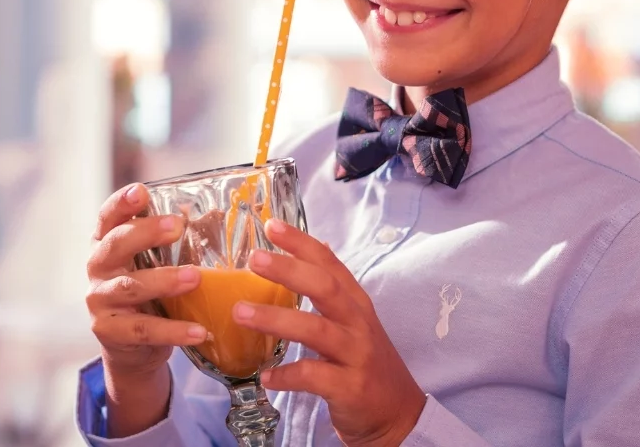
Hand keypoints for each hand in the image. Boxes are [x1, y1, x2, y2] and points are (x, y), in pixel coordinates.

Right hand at [86, 183, 206, 435]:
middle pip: (116, 244)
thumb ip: (172, 242)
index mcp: (106, 244)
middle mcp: (98, 268)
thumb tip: (218, 213)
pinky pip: (145, 329)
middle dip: (146, 232)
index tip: (141, 191)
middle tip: (177, 226)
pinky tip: (200, 330)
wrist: (132, 347)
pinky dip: (174, 331)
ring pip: (131, 287)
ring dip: (164, 280)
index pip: (108, 217)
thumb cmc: (149, 293)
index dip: (121, 203)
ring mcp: (101, 300)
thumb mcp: (154, 263)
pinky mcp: (110, 331)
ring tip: (195, 278)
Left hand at [236, 219, 425, 446]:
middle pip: (325, 288)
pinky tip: (266, 376)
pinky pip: (314, 377)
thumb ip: (334, 290)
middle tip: (253, 259)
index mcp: (356, 304)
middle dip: (288, 270)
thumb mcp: (354, 322)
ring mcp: (356, 355)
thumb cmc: (366, 362)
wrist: (398, 414)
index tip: (271, 225)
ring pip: (316, 330)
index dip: (302, 243)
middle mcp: (358, 324)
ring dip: (275, 320)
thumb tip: (316, 246)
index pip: (331, 264)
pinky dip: (287, 376)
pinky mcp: (350, 387)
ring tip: (240, 312)